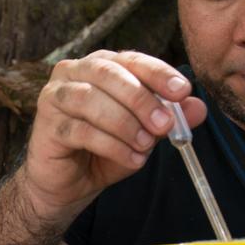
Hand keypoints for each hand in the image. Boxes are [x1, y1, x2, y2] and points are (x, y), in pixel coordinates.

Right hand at [19, 50, 206, 218]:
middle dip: (141, 99)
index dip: (158, 73)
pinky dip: (111, 145)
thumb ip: (169, 118)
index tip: (182, 91)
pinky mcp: (47, 125)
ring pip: (91, 100)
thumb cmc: (104, 150)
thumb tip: (198, 107)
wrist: (68, 185)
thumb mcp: (144, 133)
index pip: (131, 59)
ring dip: (125, 123)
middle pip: (108, 73)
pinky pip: (81, 130)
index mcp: (100, 65)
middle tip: (165, 124)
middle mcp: (74, 72)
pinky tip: (132, 159)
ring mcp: (56, 96)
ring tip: (146, 146)